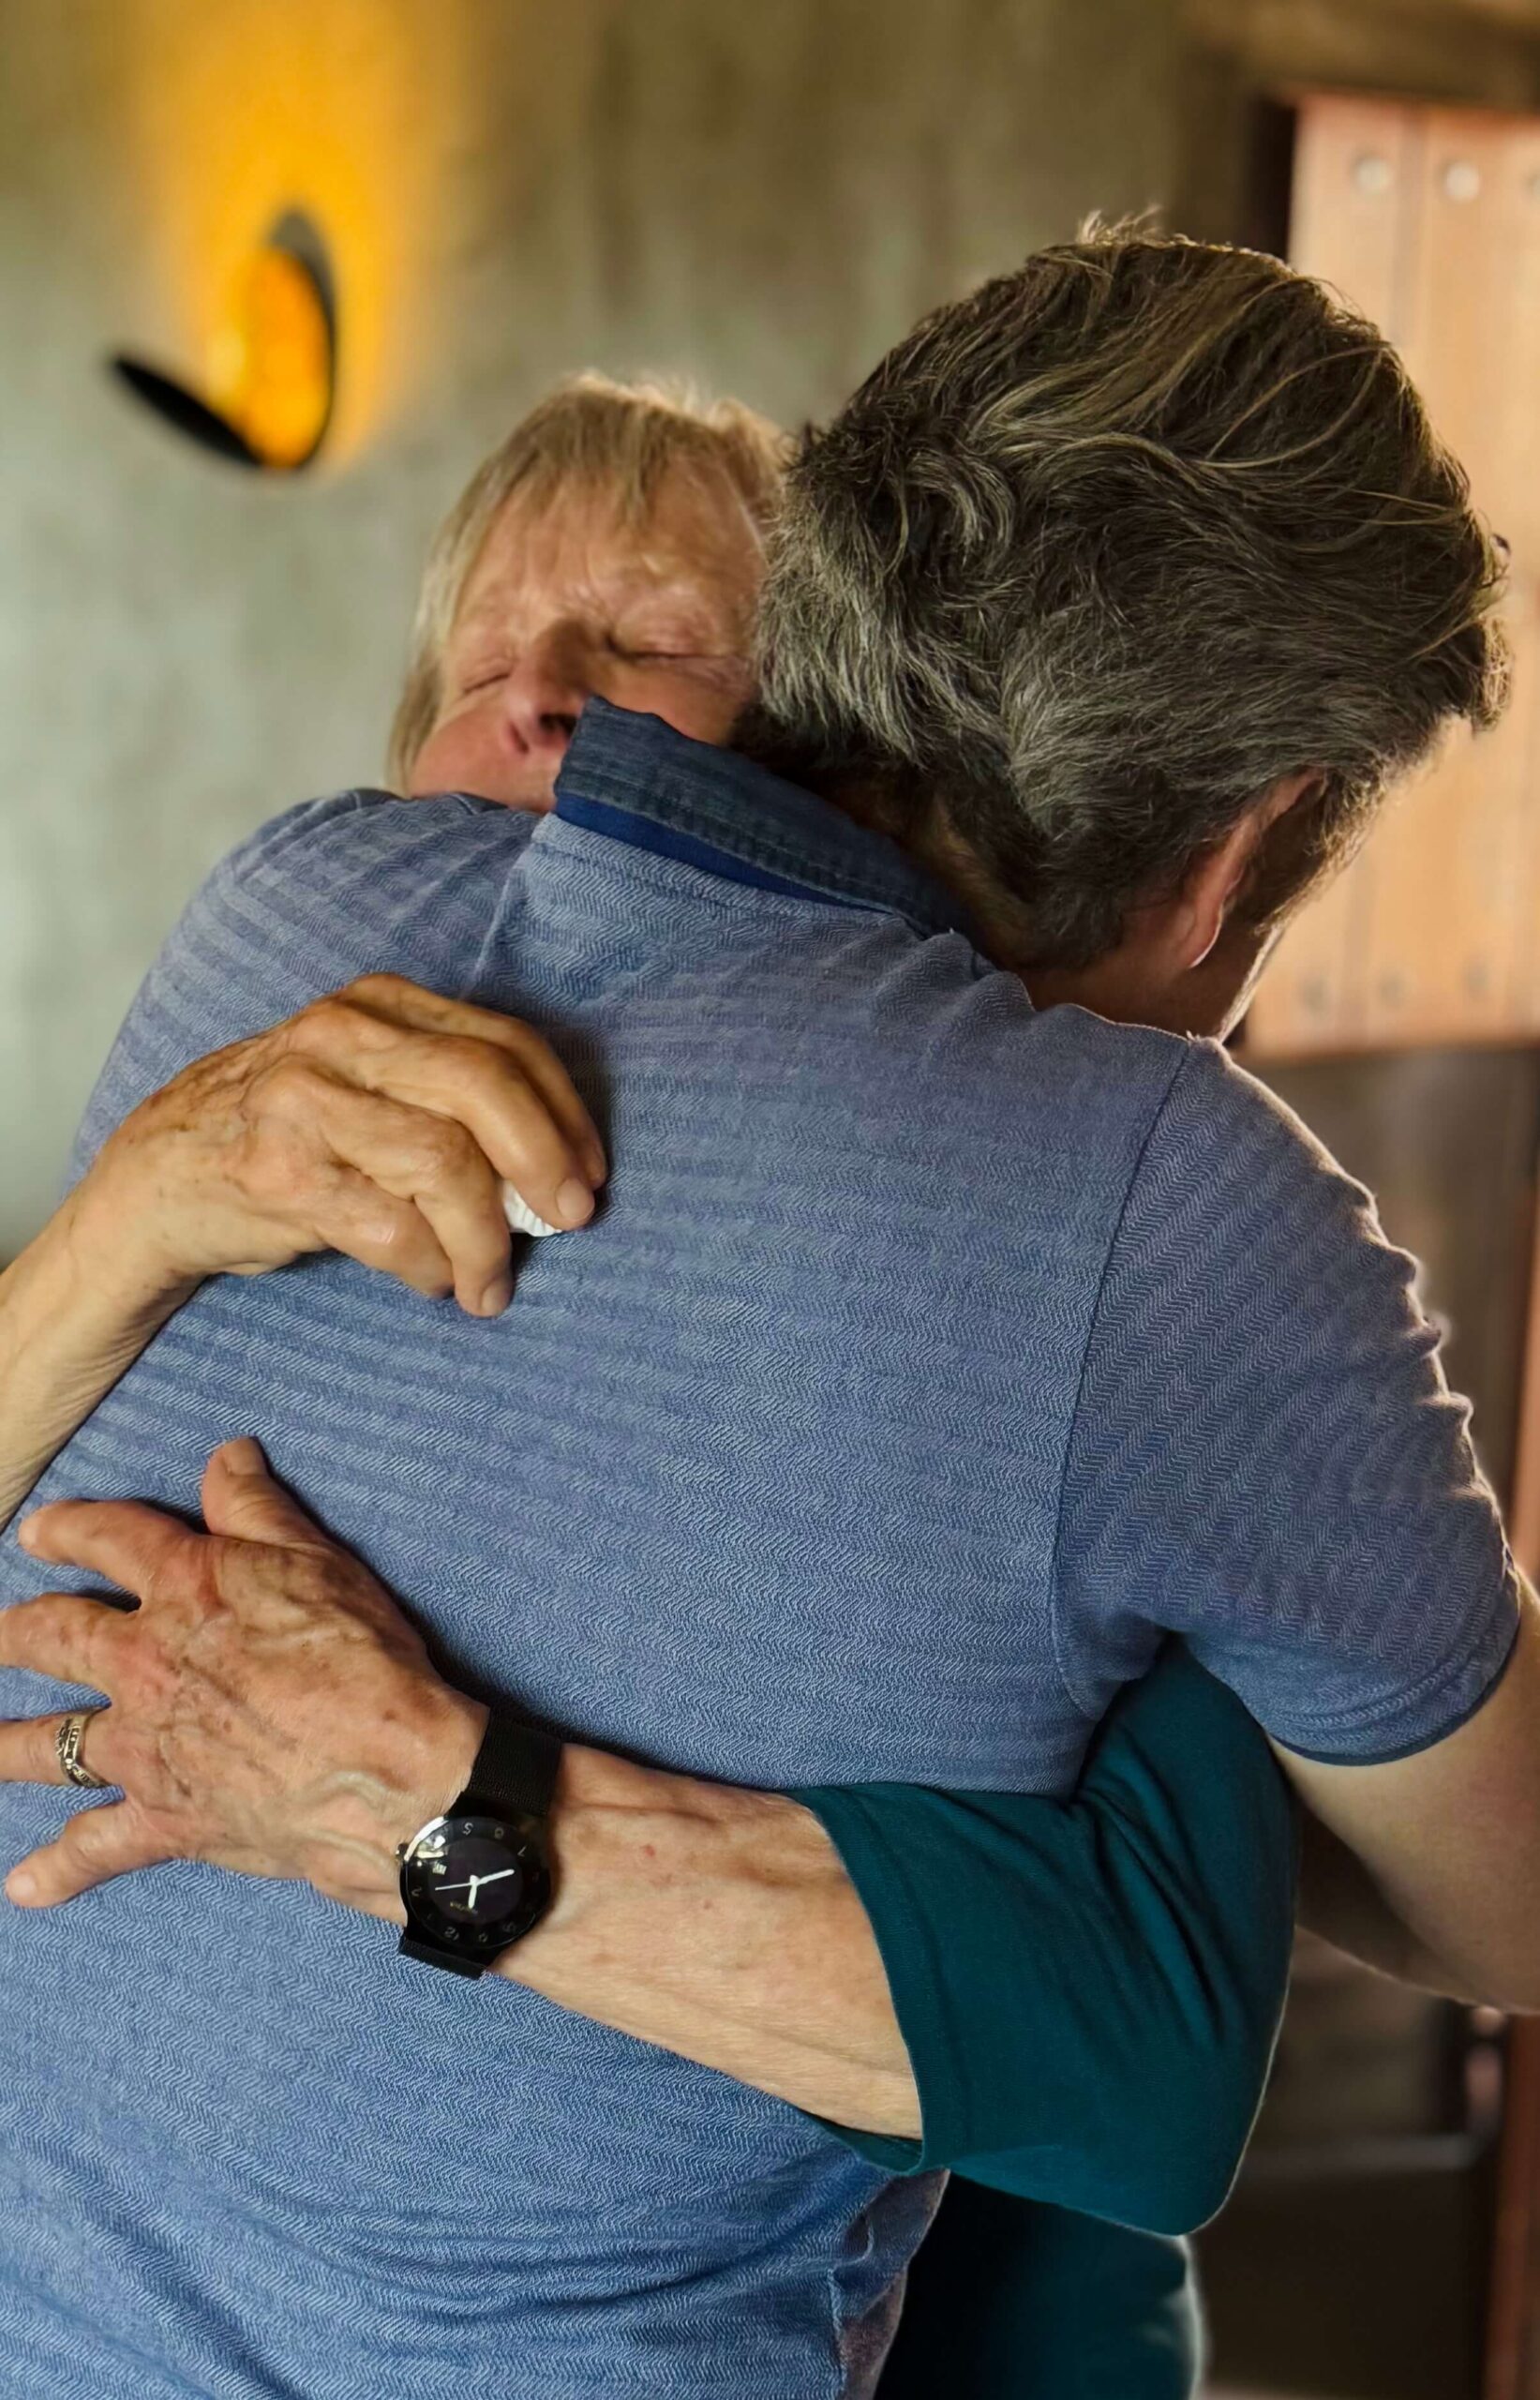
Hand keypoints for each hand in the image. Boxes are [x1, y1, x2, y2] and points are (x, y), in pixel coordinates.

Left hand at [0, 1439, 486, 1915]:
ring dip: (4, 1744)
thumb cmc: (361, 1659)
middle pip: (54, 1638)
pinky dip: (60, 1870)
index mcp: (183, 1588)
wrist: (382, 1771)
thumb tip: (225, 1455)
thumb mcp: (318, 1561)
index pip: (108, 1539)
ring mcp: (145, 1746)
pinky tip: (25, 1886)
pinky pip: (97, 1847)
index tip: (41, 1532)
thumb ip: (259, 1508)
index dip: (70, 1529)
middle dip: (16, 1633)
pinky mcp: (164, 1817)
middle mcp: (144, 1662)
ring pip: (50, 1744)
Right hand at [79, 973, 606, 1317]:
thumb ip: (446, 1097)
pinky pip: (391, 1228)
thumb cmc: (290, 1133)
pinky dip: (430, 1266)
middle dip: (543, 1163)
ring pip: (443, 1164)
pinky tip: (433, 1279)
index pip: (505, 1045)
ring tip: (489, 1283)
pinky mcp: (278, 1174)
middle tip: (571, 1221)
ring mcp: (302, 1102)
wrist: (159, 1175)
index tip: (590, 1174)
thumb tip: (554, 1169)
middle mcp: (340, 1037)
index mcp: (379, 1006)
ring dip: (485, 1240)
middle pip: (482, 1088)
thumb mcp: (365, 1080)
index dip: (564, 1114)